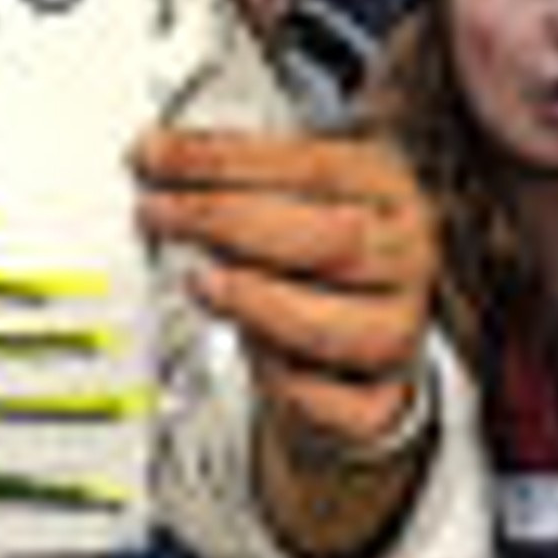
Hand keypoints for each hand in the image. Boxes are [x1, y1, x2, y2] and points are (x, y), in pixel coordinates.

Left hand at [136, 126, 434, 449]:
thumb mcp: (290, 193)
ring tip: (198, 281)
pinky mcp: (385, 398)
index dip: (228, 160)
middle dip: (230, 221)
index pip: (312, 165)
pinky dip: (289, 384)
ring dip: (257, 302)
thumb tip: (152, 156)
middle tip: (157, 211)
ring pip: (335, 326)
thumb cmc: (309, 256)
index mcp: (387, 186)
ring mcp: (400, 327)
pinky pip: (338, 402)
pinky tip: (250, 356)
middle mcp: (405, 254)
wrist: (352, 343)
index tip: (154, 155)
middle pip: (330, 239)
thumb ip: (238, 175)